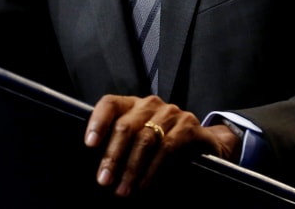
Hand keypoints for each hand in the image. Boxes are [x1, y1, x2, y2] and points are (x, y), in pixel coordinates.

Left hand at [85, 94, 240, 197]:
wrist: (205, 145)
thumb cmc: (163, 145)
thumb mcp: (139, 142)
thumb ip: (120, 147)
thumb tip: (98, 170)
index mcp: (133, 105)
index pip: (110, 104)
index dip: (97, 122)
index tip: (89, 145)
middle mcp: (150, 104)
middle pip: (125, 126)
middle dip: (113, 156)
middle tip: (104, 181)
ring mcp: (171, 113)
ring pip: (145, 139)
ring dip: (132, 168)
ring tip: (123, 190)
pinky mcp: (190, 126)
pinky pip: (168, 148)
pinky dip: (153, 170)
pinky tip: (145, 186)